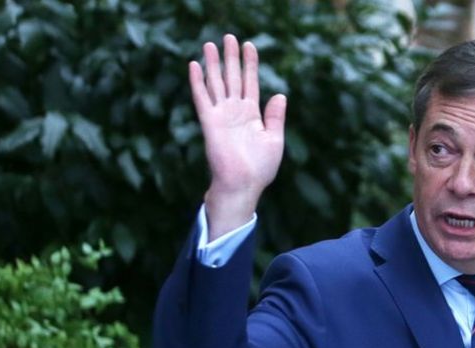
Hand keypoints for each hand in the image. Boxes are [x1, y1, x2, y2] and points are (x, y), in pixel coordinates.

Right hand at [189, 34, 286, 239]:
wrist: (243, 185)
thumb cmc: (260, 168)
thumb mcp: (275, 140)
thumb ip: (275, 117)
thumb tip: (280, 95)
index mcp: (252, 114)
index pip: (250, 82)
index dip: (250, 64)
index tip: (250, 45)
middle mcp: (235, 111)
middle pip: (232, 78)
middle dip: (231, 57)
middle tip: (229, 37)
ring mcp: (221, 115)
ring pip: (216, 83)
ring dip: (213, 64)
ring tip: (210, 44)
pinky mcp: (209, 122)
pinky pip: (202, 98)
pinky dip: (198, 82)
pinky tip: (194, 65)